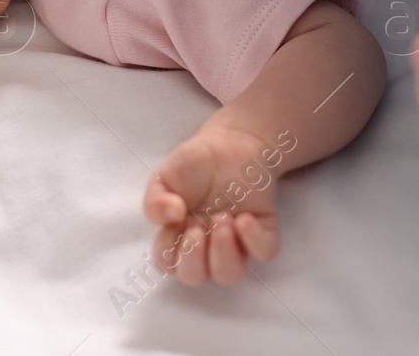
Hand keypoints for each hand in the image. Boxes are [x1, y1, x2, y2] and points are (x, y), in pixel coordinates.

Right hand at [143, 124, 284, 284]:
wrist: (230, 142)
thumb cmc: (194, 164)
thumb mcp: (163, 177)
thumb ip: (153, 201)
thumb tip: (170, 217)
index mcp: (178, 237)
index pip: (168, 264)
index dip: (170, 249)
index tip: (178, 218)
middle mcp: (205, 246)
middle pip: (196, 277)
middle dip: (195, 256)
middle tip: (200, 223)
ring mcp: (235, 241)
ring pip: (229, 274)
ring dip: (223, 251)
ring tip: (223, 218)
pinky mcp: (262, 230)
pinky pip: (265, 252)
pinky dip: (255, 240)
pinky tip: (245, 218)